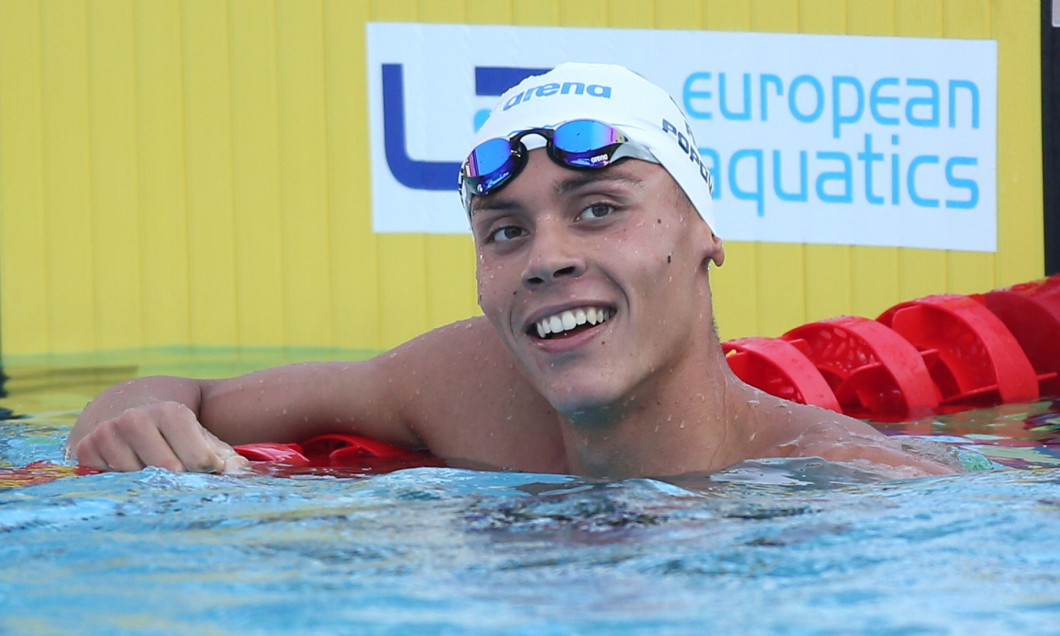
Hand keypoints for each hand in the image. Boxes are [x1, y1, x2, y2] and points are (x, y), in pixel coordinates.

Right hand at [71, 401, 250, 473]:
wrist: (126, 411)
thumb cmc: (175, 433)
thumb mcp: (203, 438)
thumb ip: (226, 457)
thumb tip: (241, 473)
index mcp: (170, 412)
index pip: (198, 460)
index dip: (206, 470)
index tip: (205, 467)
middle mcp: (135, 419)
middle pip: (168, 472)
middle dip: (179, 480)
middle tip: (180, 475)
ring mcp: (107, 434)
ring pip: (138, 480)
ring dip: (149, 483)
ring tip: (154, 471)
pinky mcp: (86, 450)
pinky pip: (111, 483)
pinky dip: (124, 484)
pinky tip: (131, 472)